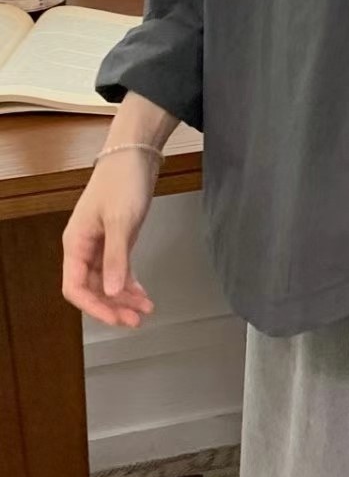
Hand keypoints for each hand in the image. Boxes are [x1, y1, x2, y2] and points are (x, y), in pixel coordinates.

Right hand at [61, 149, 157, 327]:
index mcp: (75, 244)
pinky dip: (130, 283)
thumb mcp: (121, 221)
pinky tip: (143, 294)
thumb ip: (117, 257)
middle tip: (136, 320)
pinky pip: (118, 270)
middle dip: (112, 307)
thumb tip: (113, 292)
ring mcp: (100, 244)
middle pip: (92, 289)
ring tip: (146, 310)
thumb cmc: (122, 182)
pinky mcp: (116, 239)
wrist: (134, 156)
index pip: (75, 288)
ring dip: (124, 298)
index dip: (94, 307)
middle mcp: (84, 247)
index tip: (118, 317)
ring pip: (107, 282)